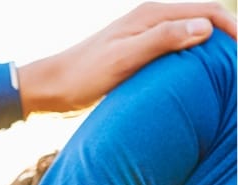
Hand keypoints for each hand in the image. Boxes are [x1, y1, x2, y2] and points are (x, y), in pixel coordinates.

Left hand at [17, 2, 236, 115]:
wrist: (53, 86)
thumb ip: (163, 40)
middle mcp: (151, 19)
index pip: (207, 11)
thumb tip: (204, 27)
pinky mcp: (139, 52)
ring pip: (191, 34)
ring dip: (212, 48)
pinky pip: (176, 49)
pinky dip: (193, 59)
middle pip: (203, 19)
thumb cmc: (85, 76)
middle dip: (227, 36)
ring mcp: (145, 35)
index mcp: (152, 14)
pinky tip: (198, 79)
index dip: (232, 28)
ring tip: (228, 73)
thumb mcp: (125, 60)